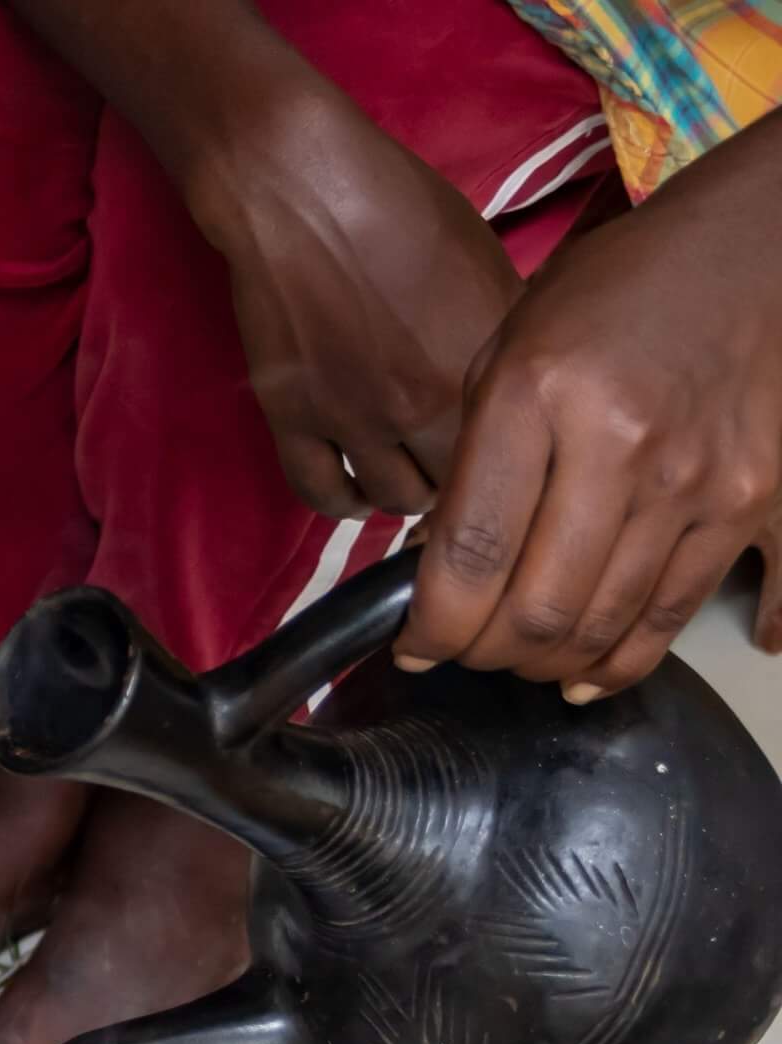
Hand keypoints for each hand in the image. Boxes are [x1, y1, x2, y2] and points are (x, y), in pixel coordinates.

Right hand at [194, 91, 523, 519]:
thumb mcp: (485, 262)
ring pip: (388, 500)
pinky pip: (320, 493)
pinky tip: (354, 493)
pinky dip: (341, 502)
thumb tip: (520, 383)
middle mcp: (421, 406)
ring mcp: (352, 420)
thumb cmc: (404, 209)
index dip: (514, 464)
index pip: (515, 454)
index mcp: (480, 365)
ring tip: (409, 481)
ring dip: (404, 497)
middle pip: (454, 488)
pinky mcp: (294, 421)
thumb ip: (504, 336)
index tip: (509, 461)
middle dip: (461, 487)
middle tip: (457, 473)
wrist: (304, 193)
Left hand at [399, 114, 781, 696]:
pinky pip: (678, 616)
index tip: (413, 646)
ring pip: (604, 629)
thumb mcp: (507, 353)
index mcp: (541, 396)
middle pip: (538, 612)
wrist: (752, 247)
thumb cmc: (610, 296)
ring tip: (520, 654)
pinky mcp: (753, 503)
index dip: (432, 628)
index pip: (471, 557)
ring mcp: (699, 480)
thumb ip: (470, 463)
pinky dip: (624, 664)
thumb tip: (438, 572)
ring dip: (547, 665)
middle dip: (485, 656)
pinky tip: (588, 677)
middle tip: (468, 650)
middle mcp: (625, 446)